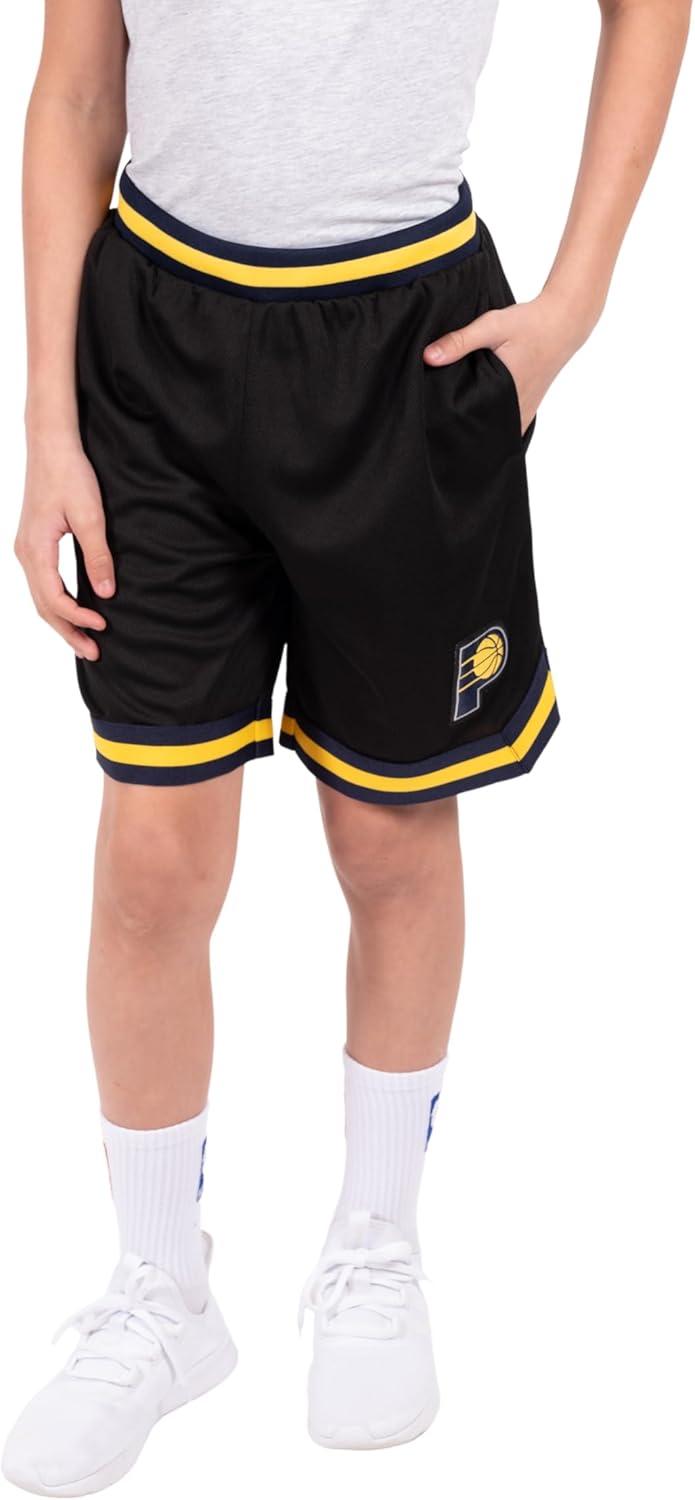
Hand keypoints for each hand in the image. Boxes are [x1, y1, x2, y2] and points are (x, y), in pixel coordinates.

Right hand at [15, 434, 114, 660]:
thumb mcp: (91, 516)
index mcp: (36, 550)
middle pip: (44, 606)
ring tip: (85, 642)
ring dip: (62, 621)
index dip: (78, 618)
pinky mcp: (34, 544)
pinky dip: (57, 603)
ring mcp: (26, 549)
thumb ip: (98, 555)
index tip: (104, 625)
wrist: (50, 444)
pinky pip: (42, 583)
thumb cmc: (69, 474)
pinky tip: (73, 611)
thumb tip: (107, 592)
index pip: (54, 599)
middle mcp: (25, 553)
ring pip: (41, 597)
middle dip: (68, 632)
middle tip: (94, 653)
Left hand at [423, 287, 588, 435]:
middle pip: (487, 434)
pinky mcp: (529, 406)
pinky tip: (478, 419)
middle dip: (465, 433)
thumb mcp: (492, 326)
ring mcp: (525, 410)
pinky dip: (494, 425)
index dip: (457, 429)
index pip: (477, 425)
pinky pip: (508, 426)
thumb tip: (428, 358)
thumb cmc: (529, 323)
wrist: (563, 321)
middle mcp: (518, 408)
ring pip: (498, 433)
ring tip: (456, 428)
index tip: (437, 429)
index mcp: (507, 394)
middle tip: (441, 430)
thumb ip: (460, 341)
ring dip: (481, 431)